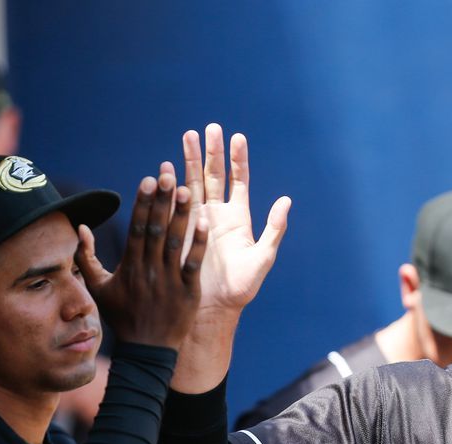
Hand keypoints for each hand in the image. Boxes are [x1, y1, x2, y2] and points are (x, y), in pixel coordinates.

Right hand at [76, 168, 206, 349]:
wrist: (147, 349)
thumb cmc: (122, 316)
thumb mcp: (97, 287)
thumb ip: (87, 256)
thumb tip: (80, 227)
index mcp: (130, 265)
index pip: (136, 228)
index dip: (142, 203)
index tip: (148, 180)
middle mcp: (149, 269)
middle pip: (155, 229)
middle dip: (161, 201)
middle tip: (168, 175)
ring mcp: (169, 280)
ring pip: (175, 242)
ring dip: (181, 215)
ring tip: (187, 189)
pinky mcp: (188, 291)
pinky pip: (194, 263)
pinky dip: (198, 243)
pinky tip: (205, 222)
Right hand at [181, 123, 290, 312]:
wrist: (213, 307)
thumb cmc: (241, 287)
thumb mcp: (262, 257)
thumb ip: (275, 229)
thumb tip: (286, 200)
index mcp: (238, 218)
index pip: (239, 181)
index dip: (238, 159)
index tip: (238, 137)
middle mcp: (217, 214)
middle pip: (214, 175)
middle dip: (211, 151)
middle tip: (209, 127)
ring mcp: (196, 220)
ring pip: (192, 182)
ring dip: (189, 160)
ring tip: (186, 136)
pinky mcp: (179, 229)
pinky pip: (174, 202)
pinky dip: (170, 183)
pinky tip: (165, 166)